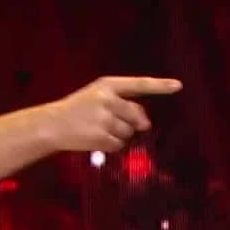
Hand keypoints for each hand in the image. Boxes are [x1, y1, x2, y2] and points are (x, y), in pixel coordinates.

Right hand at [41, 76, 181, 152]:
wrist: (51, 124)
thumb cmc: (77, 110)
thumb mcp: (96, 97)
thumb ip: (122, 104)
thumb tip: (146, 123)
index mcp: (107, 84)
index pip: (139, 84)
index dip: (160, 86)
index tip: (178, 86)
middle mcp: (107, 99)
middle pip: (138, 115)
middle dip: (131, 122)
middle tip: (109, 122)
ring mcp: (104, 118)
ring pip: (129, 132)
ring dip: (119, 135)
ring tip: (97, 130)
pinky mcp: (101, 135)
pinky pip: (119, 145)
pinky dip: (111, 145)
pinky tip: (95, 139)